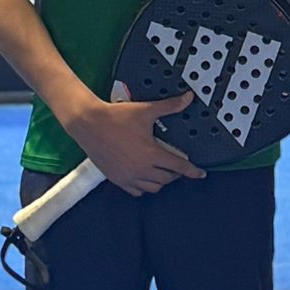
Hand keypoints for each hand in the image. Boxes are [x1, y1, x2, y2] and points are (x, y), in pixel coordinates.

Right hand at [58, 89, 205, 196]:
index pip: (179, 167)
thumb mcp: (146, 111)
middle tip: (177, 165)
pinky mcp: (116, 179)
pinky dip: (144, 187)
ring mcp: (128, 177)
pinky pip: (136, 191)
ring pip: (153, 188)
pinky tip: (145, 177)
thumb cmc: (116, 117)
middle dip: (176, 173)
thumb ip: (170, 106)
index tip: (200, 174)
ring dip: (161, 181)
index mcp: (151, 154)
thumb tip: (187, 98)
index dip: (192, 171)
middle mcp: (141, 169)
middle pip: (167, 179)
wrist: (89, 123)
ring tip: (162, 171)